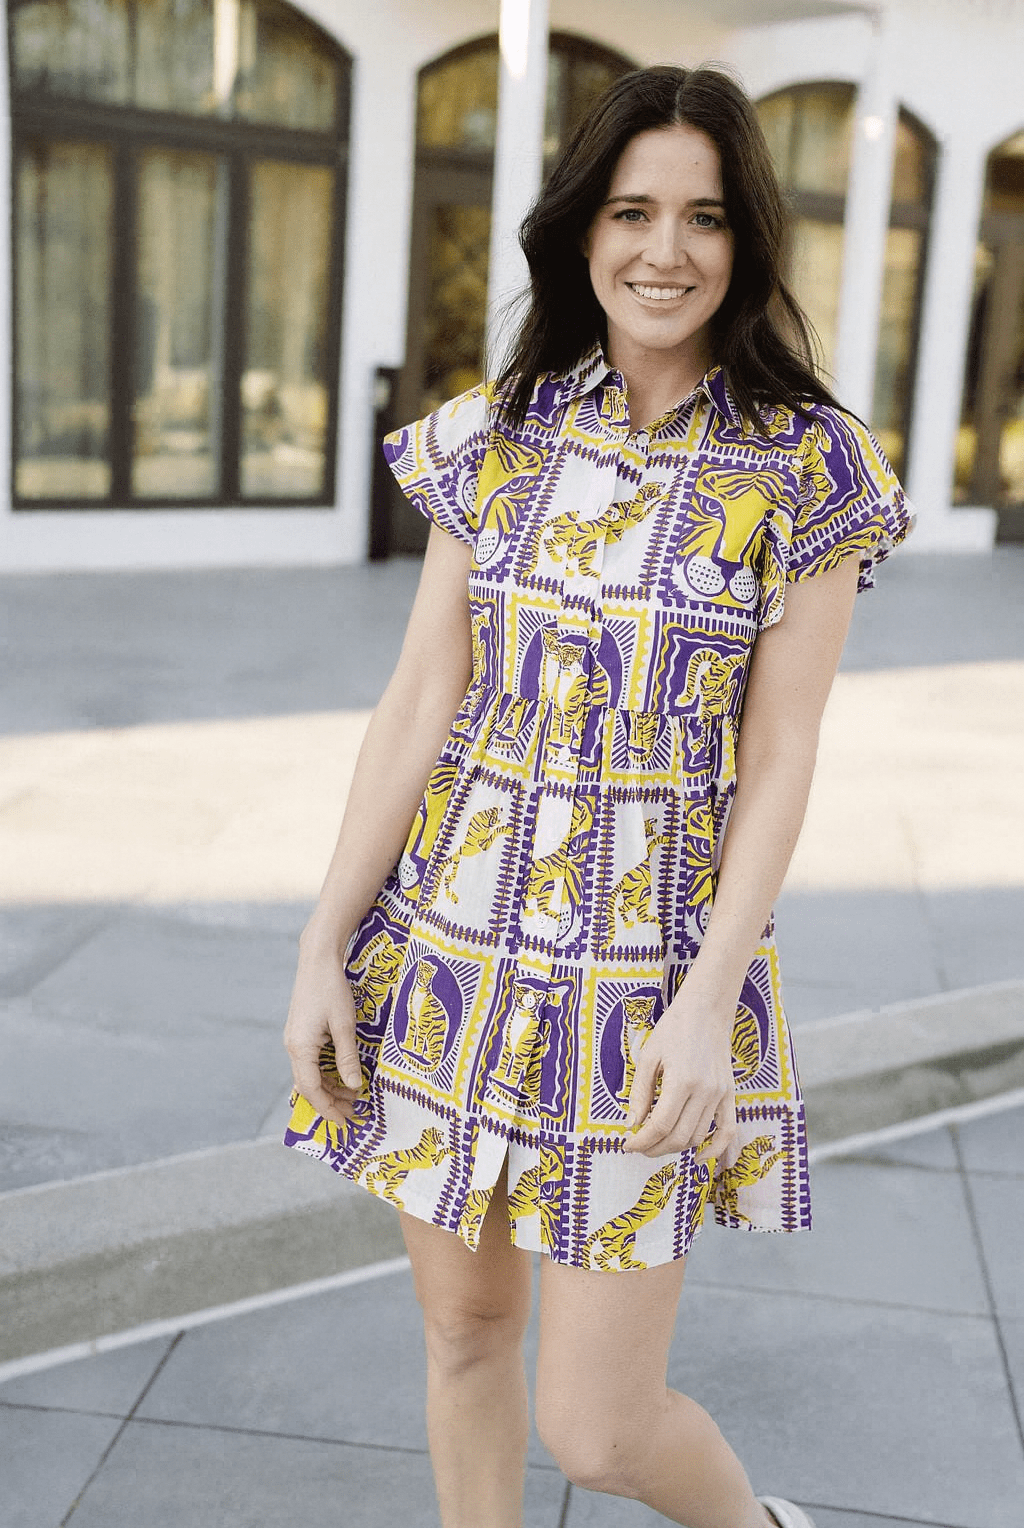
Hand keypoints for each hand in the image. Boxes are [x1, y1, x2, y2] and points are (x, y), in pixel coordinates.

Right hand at [283, 931, 363, 1126]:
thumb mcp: (345, 1026)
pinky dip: (327, 1072)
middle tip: (355, 1112)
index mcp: (300, 1048)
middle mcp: (293, 1046)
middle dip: (331, 1101)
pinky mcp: (301, 1032)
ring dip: (331, 1086)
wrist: (317, 959)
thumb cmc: (332, 989)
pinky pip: (312, 1061)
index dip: (327, 1109)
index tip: (344, 1123)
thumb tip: (353, 1087)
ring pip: (311, 1074)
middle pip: (309, 1085)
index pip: (311, 1090)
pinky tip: (343, 1076)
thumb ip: (347, 1058)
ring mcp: (296, 1039)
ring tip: (354, 1095)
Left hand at [623, 990, 739, 1168]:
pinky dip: (716, 1149)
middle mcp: (704, 1091)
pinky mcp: (730, 1094)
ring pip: (698, 1136)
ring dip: (676, 1147)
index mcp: (681, 1081)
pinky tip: (698, 1157)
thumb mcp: (648, 1057)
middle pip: (679, 1136)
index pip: (659, 1125)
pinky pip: (728, 1130)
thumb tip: (632, 1125)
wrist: (706, 1011)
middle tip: (639, 1146)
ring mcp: (721, 1094)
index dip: (641, 1141)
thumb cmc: (673, 1029)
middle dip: (655, 1148)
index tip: (627, 1144)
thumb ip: (640, 1093)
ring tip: (658, 1143)